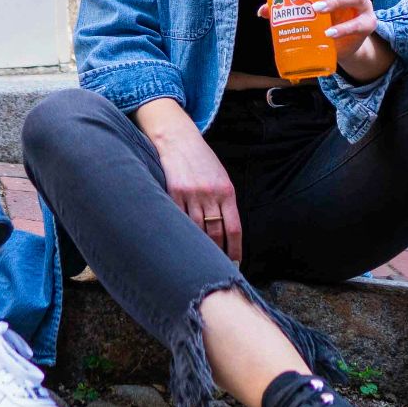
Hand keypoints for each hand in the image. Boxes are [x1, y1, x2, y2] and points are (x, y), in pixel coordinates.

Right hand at [136, 100, 241, 262]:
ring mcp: (191, 194)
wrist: (177, 138)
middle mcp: (210, 194)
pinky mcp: (173, 192)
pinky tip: (182, 244)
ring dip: (199, 248)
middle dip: (218, 254)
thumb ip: (225, 201)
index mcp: (227, 191)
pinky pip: (179, 220)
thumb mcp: (220, 176)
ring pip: (197, 230)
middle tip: (217, 268)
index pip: (233, 228)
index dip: (234, 249)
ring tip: (200, 262)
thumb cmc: (201, 160)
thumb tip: (227, 231)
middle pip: (216, 233)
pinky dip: (182, 233)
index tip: (235, 263)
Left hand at [254, 0, 389, 82]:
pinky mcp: (368, 24)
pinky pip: (359, 23)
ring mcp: (363, 4)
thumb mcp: (305, 11)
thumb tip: (263, 10)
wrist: (343, 45)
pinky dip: (344, 28)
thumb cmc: (323, 19)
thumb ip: (286, 7)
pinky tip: (329, 33)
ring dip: (334, 2)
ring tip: (315, 9)